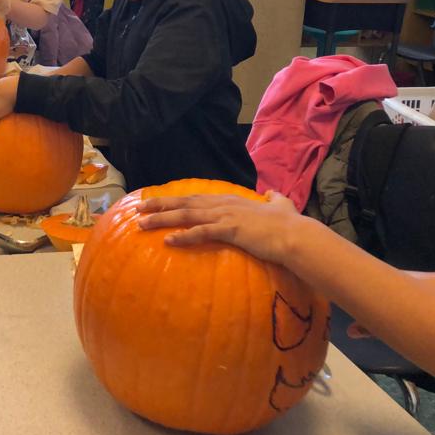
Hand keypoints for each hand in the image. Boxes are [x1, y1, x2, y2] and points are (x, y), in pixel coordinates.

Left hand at [136, 190, 301, 264]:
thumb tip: (273, 193)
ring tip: (142, 224)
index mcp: (229, 200)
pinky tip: (168, 241)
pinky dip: (183, 235)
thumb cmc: (289, 224)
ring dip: (163, 219)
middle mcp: (223, 204)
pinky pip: (202, 232)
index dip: (174, 198)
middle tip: (138, 208)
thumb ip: (275, 198)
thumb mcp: (281, 205)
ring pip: (187, 215)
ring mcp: (226, 216)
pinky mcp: (230, 229)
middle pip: (184, 202)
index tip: (156, 201)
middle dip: (159, 205)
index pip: (195, 197)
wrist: (296, 235)